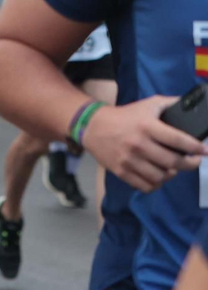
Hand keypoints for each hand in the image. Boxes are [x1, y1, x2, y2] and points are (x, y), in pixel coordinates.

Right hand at [82, 96, 204, 192]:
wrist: (92, 126)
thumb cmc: (125, 115)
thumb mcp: (148, 104)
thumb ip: (170, 103)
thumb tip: (190, 104)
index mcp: (147, 126)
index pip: (178, 140)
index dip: (195, 147)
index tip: (204, 151)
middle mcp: (139, 144)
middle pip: (173, 162)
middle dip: (190, 164)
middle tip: (194, 161)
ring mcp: (129, 160)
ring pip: (160, 176)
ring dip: (171, 174)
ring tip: (173, 169)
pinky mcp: (121, 171)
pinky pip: (145, 186)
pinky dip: (155, 184)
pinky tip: (158, 177)